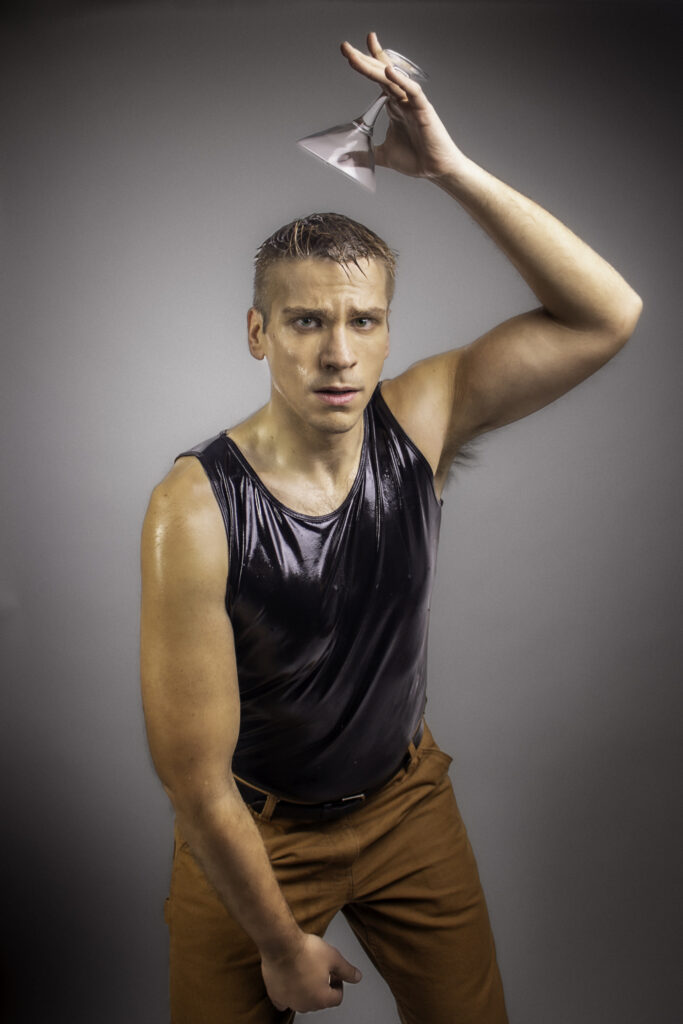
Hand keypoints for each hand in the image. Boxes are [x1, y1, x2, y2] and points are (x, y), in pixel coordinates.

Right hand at [261, 932, 361, 1012]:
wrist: (281, 944)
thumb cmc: (306, 950)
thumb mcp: (334, 957)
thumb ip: (347, 970)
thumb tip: (357, 977)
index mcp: (322, 998)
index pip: (337, 997)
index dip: (338, 982)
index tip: (334, 972)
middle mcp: (305, 1005)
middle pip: (320, 1000)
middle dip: (323, 986)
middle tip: (321, 968)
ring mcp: (289, 1001)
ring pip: (303, 1000)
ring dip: (307, 989)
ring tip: (306, 969)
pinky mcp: (275, 995)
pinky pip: (284, 1000)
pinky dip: (288, 993)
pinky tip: (290, 981)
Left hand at [340, 32, 462, 179]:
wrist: (435, 169)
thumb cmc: (415, 159)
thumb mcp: (383, 155)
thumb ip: (365, 154)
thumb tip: (345, 158)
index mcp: (394, 105)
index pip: (379, 78)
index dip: (367, 62)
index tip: (350, 52)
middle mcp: (403, 99)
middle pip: (381, 72)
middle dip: (363, 59)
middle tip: (344, 47)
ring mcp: (413, 103)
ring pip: (392, 79)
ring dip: (375, 66)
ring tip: (357, 56)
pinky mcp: (424, 110)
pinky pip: (413, 91)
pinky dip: (402, 81)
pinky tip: (390, 71)